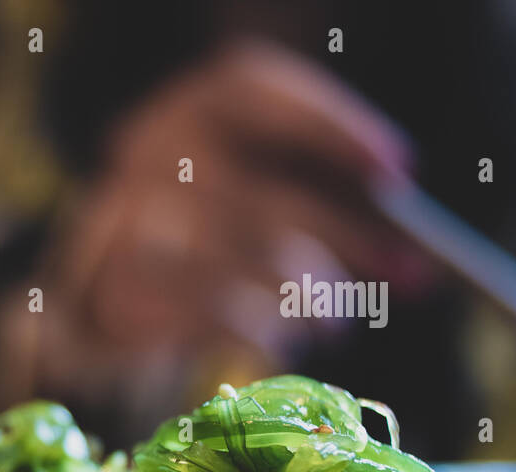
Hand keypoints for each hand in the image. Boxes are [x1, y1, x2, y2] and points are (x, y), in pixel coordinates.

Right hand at [45, 39, 433, 376]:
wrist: (99, 298)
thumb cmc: (202, 237)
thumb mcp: (258, 194)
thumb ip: (324, 201)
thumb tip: (416, 252)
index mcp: (188, 111)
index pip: (252, 91)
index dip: (331, 125)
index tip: (398, 173)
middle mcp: (148, 155)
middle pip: (261, 191)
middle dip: (347, 238)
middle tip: (407, 274)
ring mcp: (124, 224)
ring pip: (241, 258)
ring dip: (306, 295)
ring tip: (333, 319)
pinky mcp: (116, 290)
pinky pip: (210, 310)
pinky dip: (259, 327)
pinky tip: (279, 335)